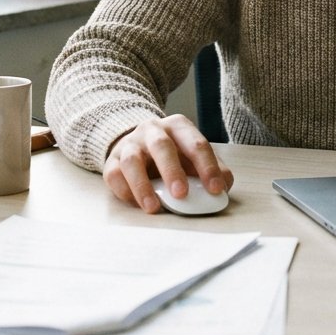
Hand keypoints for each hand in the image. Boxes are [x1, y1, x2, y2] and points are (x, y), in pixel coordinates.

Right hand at [102, 114, 233, 211]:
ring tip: (153, 207)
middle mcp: (152, 130)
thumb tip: (224, 187)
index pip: (196, 144)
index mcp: (178, 127)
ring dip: (142, 185)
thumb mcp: (193, 156)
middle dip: (172, 171)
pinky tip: (137, 204)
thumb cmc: (173, 153)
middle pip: (162, 146)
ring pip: (132, 160)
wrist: (137, 143)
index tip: (215, 189)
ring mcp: (130, 144)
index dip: (208, 167)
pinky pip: (114, 175)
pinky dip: (125, 191)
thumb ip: (211, 168)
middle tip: (181, 195)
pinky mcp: (111, 161)